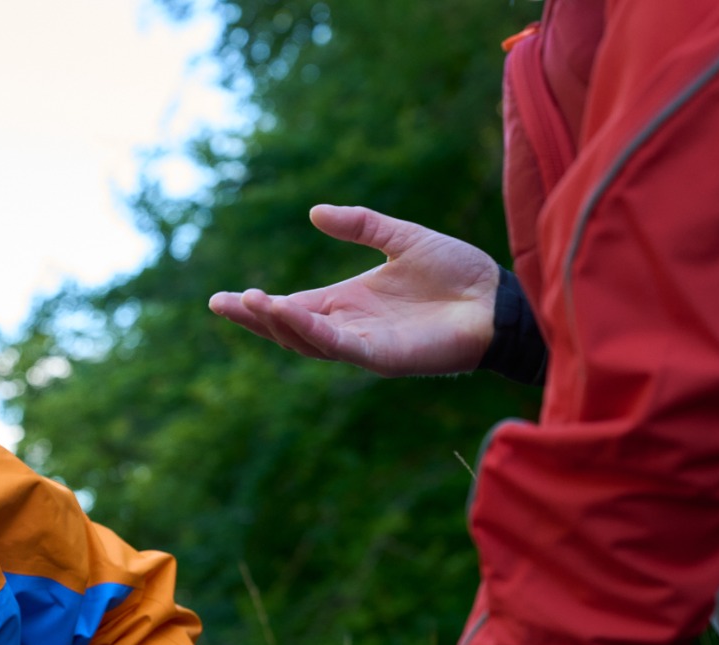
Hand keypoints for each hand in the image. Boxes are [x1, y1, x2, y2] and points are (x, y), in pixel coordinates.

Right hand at [207, 205, 498, 376]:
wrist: (498, 300)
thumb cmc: (458, 273)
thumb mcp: (402, 238)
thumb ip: (362, 225)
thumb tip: (315, 212)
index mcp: (349, 303)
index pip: (292, 307)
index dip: (258, 306)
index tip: (220, 299)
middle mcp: (349, 327)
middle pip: (289, 329)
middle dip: (255, 318)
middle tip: (222, 303)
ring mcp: (364, 345)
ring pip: (307, 341)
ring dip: (278, 324)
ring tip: (250, 303)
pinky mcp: (383, 358)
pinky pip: (340, 348)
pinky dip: (313, 334)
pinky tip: (292, 317)